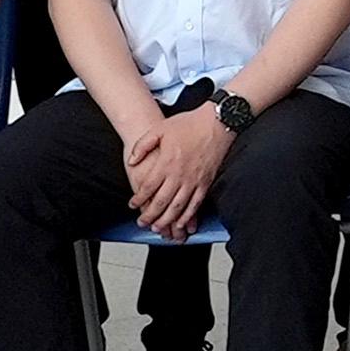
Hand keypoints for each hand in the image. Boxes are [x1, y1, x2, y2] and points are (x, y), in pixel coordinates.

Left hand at [124, 103, 232, 237]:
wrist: (217, 122)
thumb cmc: (190, 123)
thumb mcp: (160, 129)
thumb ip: (142, 145)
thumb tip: (132, 161)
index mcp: (166, 162)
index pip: (148, 187)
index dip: (138, 199)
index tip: (133, 204)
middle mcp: (179, 174)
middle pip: (161, 202)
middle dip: (149, 215)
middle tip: (142, 222)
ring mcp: (194, 180)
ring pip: (177, 207)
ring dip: (166, 220)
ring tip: (157, 228)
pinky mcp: (206, 182)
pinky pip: (195, 205)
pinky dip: (187, 216)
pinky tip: (181, 223)